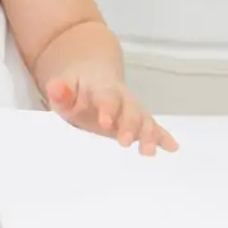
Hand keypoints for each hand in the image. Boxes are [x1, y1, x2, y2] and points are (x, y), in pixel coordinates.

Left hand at [45, 72, 177, 155]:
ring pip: (144, 118)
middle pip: (130, 109)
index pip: (106, 96)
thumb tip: (54, 87)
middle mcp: (121, 97)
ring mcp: (131, 108)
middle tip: (125, 142)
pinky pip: (153, 126)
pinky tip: (172, 147)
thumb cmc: (74, 89)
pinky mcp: (137, 119)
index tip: (105, 123)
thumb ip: (60, 90)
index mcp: (101, 88)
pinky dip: (163, 136)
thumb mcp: (62, 89)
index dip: (107, 108)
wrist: (91, 76)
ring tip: (148, 152)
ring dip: (148, 134)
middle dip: (129, 125)